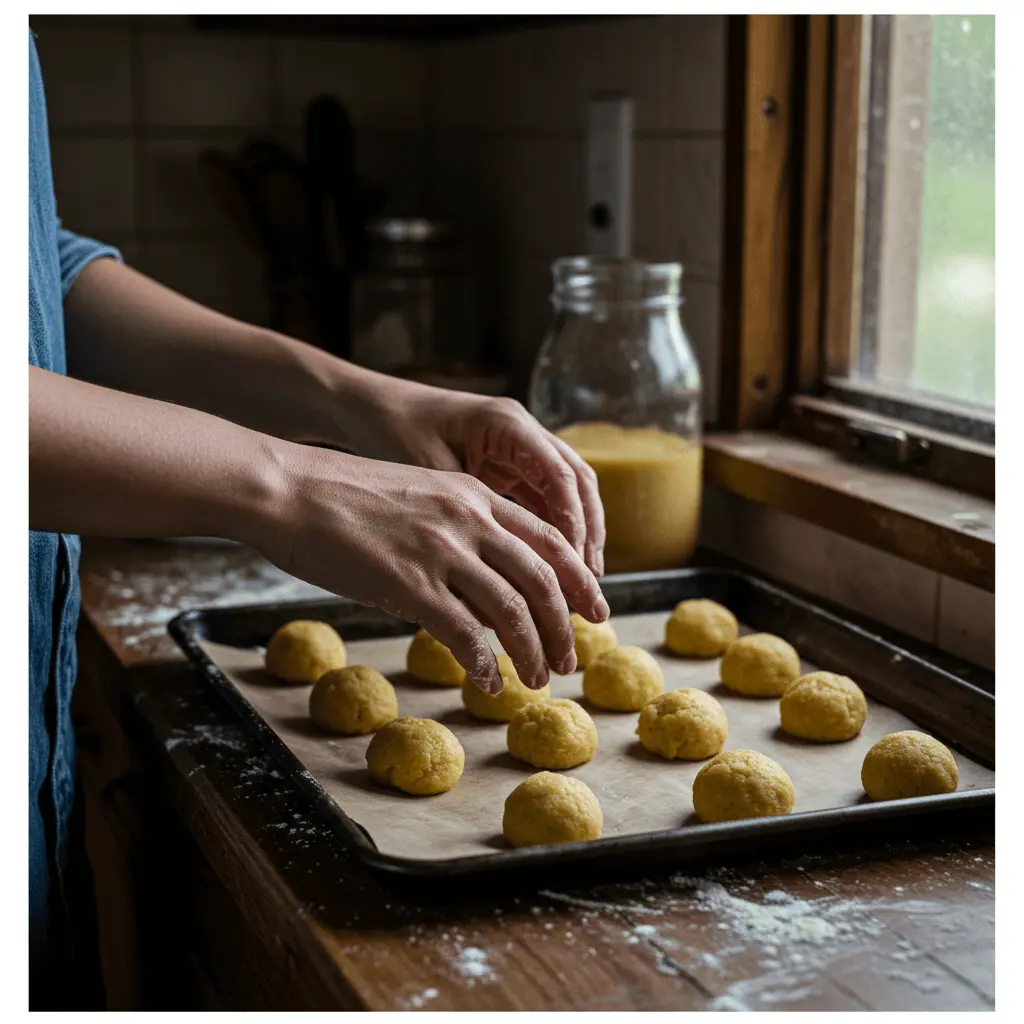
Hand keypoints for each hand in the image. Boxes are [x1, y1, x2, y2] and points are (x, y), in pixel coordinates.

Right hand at [257, 442, 609, 692]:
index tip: (594, 608)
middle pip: (542, 578)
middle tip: (572, 659)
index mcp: (474, 495)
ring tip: (537, 680)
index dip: (579, 579)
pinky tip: (487, 681)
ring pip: (512, 609)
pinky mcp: (409, 583)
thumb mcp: (418, 492)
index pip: (549, 539)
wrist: (288, 489)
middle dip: (565, 626)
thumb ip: (457, 525)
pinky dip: (484, 663)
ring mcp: (441, 550)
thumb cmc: (342, 495)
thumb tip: (478, 576)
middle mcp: (469, 519)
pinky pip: (464, 632)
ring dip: (532, 651)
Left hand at [344, 379, 605, 576]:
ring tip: (580, 581)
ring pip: (565, 492)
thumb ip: (465, 514)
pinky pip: (541, 498)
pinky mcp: (507, 464)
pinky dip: (551, 530)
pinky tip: (552, 567)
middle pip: (576, 482)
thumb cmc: (393, 431)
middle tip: (591, 581)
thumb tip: (496, 569)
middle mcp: (522, 432)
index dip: (573, 522)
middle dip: (588, 532)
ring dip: (575, 534)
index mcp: (507, 424)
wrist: (368, 408)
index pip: (559, 475)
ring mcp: (518, 447)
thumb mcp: (429, 473)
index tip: (576, 565)